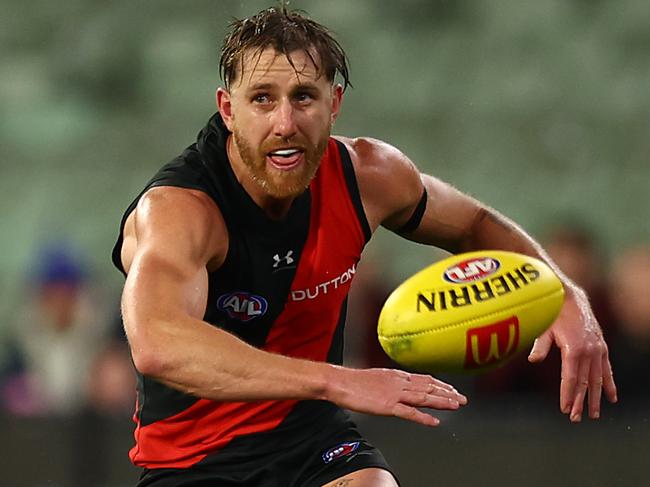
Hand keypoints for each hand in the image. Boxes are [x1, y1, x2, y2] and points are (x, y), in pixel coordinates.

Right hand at [326, 366, 466, 425]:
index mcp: (397, 375)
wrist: (340, 382)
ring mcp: (394, 394)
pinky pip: (409, 412)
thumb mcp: (378, 377)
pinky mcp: (387, 406)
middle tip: (463, 399)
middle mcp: (399, 382)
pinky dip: (423, 417)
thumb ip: (392, 381)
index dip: (440, 384)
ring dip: (441, 402)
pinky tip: (434, 421)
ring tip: (456, 406)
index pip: (424, 379)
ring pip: (423, 398)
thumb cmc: (354, 381)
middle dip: (447, 393)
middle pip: (428, 387)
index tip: (452, 389)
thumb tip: (401, 384)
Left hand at [528, 289, 616, 421]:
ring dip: (595, 398)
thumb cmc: (553, 314)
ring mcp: (597, 350)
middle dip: (579, 402)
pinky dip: (610, 384)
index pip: (571, 379)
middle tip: (575, 418)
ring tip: (593, 415)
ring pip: (597, 379)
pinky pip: (607, 369)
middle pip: (584, 383)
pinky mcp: (601, 347)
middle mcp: (589, 351)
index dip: (568, 395)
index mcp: (574, 349)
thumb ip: (540, 346)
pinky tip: (612, 398)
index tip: (565, 409)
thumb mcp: (544, 329)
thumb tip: (532, 359)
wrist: (571, 297)